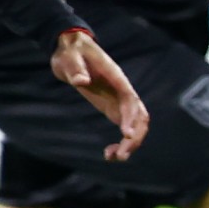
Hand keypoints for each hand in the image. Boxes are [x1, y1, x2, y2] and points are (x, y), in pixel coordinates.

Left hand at [52, 30, 148, 159]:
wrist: (72, 49)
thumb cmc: (71, 52)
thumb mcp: (68, 58)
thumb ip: (75, 68)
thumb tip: (81, 80)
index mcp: (116, 78)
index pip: (129, 99)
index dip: (131, 117)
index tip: (126, 135)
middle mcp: (123, 90)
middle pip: (139, 116)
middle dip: (134, 137)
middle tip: (119, 155)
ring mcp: (119, 100)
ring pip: (136, 124)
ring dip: (131, 143)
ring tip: (114, 158)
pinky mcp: (112, 107)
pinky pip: (125, 126)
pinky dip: (122, 142)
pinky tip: (108, 153)